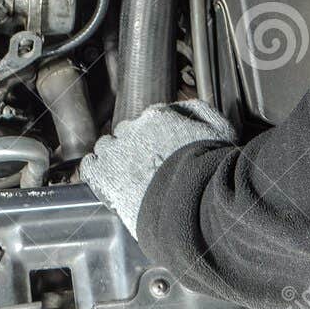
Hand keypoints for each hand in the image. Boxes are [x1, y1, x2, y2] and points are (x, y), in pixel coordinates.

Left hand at [80, 99, 236, 237]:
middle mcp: (133, 128)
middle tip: (146, 166)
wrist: (192, 202)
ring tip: (127, 177)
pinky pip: (90, 166)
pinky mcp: (104, 174)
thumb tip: (189, 107)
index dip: (152, 136)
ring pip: (107, 147)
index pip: (147, 119)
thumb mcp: (219, 130)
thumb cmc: (208, 169)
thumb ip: (202, 111)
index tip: (158, 148)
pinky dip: (95, 172)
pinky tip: (105, 181)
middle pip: (126, 132)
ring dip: (114, 158)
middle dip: (133, 146)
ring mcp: (116, 151)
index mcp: (157, 116)